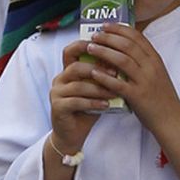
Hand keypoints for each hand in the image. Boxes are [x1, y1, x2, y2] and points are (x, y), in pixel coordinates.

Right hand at [48, 35, 112, 155]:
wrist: (73, 134)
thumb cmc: (87, 108)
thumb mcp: (97, 89)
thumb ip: (103, 76)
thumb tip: (123, 61)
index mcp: (68, 71)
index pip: (71, 51)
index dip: (86, 46)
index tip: (106, 47)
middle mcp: (60, 79)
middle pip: (76, 67)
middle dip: (97, 69)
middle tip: (116, 73)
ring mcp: (56, 93)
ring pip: (78, 86)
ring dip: (99, 89)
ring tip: (115, 92)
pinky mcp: (57, 107)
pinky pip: (76, 102)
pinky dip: (93, 103)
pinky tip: (106, 105)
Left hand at [80, 21, 179, 136]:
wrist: (171, 119)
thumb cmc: (161, 97)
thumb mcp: (156, 73)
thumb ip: (143, 61)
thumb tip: (124, 48)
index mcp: (155, 59)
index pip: (137, 37)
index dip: (119, 29)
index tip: (106, 25)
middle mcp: (151, 67)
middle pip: (127, 45)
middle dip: (108, 37)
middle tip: (94, 35)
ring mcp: (145, 81)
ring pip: (122, 60)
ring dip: (104, 52)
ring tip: (90, 48)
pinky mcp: (137, 96)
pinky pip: (118, 84)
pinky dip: (104, 77)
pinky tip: (93, 73)